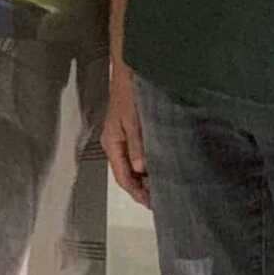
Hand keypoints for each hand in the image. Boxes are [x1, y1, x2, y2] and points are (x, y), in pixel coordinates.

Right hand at [103, 64, 149, 207]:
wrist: (129, 71)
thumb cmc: (129, 93)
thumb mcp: (133, 120)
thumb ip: (137, 144)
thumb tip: (140, 170)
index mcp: (112, 143)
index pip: (122, 176)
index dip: (136, 192)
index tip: (151, 204)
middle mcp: (115, 144)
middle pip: (126, 174)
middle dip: (141, 188)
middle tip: (160, 200)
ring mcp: (122, 138)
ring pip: (132, 166)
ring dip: (144, 178)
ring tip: (161, 188)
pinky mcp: (131, 131)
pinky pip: (137, 155)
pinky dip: (146, 165)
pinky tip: (158, 167)